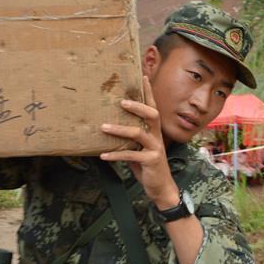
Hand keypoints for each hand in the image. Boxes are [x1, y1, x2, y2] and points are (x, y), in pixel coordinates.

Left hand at [99, 76, 178, 207]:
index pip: (153, 107)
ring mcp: (155, 148)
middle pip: (151, 114)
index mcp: (154, 131)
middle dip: (137, 106)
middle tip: (121, 102)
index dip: (148, 92)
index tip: (142, 76)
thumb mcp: (139, 148)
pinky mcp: (151, 161)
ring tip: (103, 127)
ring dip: (119, 129)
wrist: (161, 187)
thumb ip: (130, 137)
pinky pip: (131, 155)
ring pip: (138, 133)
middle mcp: (157, 136)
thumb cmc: (147, 165)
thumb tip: (110, 124)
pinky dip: (115, 154)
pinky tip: (102, 155)